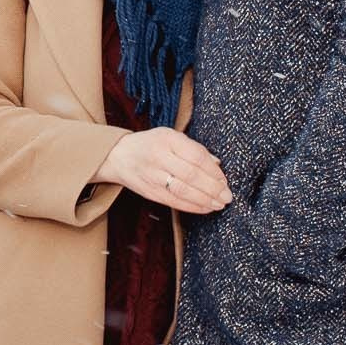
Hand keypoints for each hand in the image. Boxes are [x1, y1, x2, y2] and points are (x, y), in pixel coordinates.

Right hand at [93, 128, 231, 214]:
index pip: (196, 156)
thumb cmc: (150, 144)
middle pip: (191, 175)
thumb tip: (217, 165)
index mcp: (167, 139)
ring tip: (219, 204)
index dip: (214, 171)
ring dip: (205, 200)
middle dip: (213, 188)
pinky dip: (192, 207)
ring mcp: (152, 176)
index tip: (225, 180)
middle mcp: (158, 157)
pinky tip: (205, 208)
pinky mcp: (149, 192)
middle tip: (227, 196)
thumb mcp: (170, 136)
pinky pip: (174, 202)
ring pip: (183, 191)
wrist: (118, 156)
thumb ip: (194, 149)